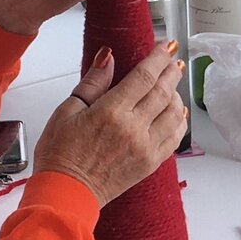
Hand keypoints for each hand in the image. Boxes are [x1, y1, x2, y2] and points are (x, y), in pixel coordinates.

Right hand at [33, 44, 186, 206]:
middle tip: (174, 60)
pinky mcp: (150, 163)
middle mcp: (133, 129)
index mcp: (111, 112)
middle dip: (171, 72)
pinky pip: (175, 138)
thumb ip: (92, 83)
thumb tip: (108, 58)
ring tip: (173, 84)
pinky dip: (179, 122)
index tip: (166, 46)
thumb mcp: (67, 111)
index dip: (158, 58)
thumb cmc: (61, 154)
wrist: (67, 193)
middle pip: (163, 92)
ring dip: (177, 94)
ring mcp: (145, 148)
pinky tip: (177, 112)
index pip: (144, 76)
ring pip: (174, 114)